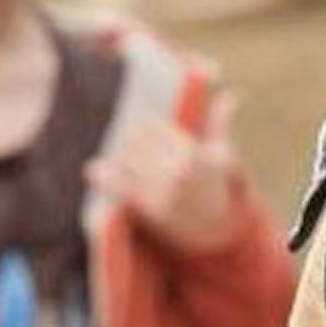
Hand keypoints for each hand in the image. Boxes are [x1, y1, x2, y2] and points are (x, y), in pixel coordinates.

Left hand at [84, 92, 244, 252]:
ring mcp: (163, 190)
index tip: (136, 126)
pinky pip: (122, 188)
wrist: (218, 229)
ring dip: (117, 157)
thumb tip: (232, 97)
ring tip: (112, 154)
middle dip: (128, 141)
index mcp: (193, 152)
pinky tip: (93, 170)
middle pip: (137, 144)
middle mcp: (177, 169)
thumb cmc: (218, 187)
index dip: (142, 127)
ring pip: (127, 163)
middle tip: (122, 140)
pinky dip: (105, 178)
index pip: (155, 129)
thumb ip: (221, 124)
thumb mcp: (223, 154)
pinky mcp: (152, 208)